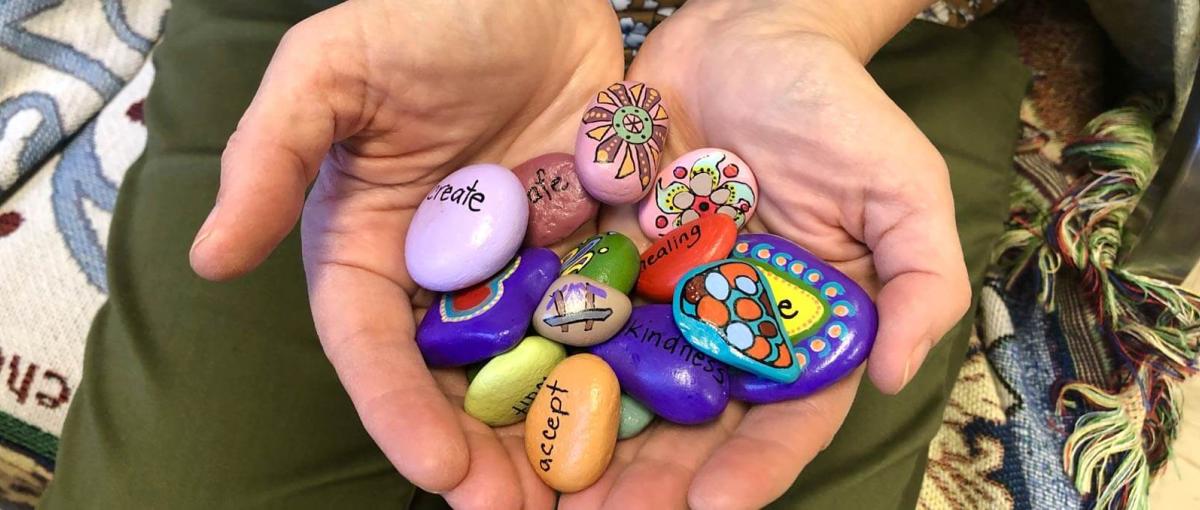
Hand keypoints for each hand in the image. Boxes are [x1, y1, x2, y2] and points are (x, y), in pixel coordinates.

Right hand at [188, 1, 621, 506]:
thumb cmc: (424, 13)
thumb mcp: (332, 70)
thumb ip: (271, 154)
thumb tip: (207, 259)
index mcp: (372, 246)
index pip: (374, 345)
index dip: (398, 410)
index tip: (436, 472)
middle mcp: (447, 271)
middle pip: (458, 378)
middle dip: (484, 452)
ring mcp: (526, 264)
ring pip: (536, 364)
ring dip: (557, 434)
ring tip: (587, 497)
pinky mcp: (593, 245)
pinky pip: (608, 314)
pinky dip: (626, 368)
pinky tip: (658, 420)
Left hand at [563, 1, 968, 507]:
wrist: (746, 38)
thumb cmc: (835, 108)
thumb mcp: (902, 186)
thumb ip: (922, 280)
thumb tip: (899, 375)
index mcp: (802, 328)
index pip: (783, 417)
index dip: (753, 467)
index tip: (712, 505)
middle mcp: (728, 327)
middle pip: (692, 421)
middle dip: (654, 477)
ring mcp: (661, 296)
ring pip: (625, 384)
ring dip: (589, 438)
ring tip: (553, 488)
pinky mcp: (606, 257)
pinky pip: (574, 313)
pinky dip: (545, 356)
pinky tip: (511, 398)